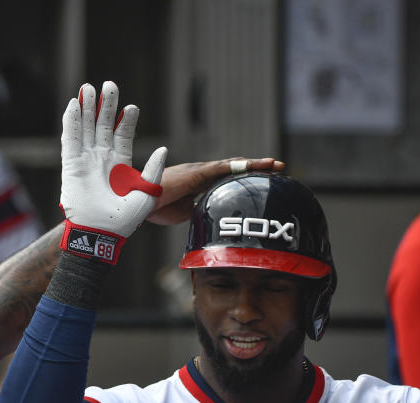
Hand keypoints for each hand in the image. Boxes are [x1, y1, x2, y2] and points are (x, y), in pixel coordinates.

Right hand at [60, 81, 166, 238]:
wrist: (99, 232)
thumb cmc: (123, 220)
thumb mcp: (146, 194)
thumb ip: (152, 171)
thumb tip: (163, 148)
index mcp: (120, 165)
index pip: (123, 135)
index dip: (127, 120)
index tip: (132, 107)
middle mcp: (102, 159)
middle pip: (103, 125)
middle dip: (107, 105)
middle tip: (110, 85)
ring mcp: (85, 160)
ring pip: (86, 127)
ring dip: (87, 108)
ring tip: (90, 88)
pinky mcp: (71, 164)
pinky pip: (70, 138)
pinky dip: (71, 121)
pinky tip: (74, 104)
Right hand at [147, 157, 284, 224]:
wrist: (138, 201)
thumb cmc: (156, 205)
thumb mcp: (186, 212)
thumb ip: (200, 211)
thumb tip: (214, 220)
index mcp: (201, 183)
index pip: (230, 177)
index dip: (249, 176)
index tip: (269, 177)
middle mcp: (203, 174)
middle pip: (236, 169)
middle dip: (259, 168)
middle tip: (280, 167)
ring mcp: (199, 172)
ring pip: (232, 165)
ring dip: (254, 165)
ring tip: (274, 164)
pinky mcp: (194, 174)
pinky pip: (218, 169)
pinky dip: (235, 166)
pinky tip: (251, 165)